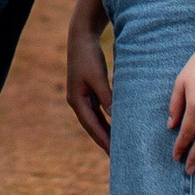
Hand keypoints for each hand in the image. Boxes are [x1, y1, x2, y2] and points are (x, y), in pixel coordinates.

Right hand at [66, 0, 111, 155]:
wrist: (81, 37)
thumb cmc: (89, 56)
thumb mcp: (98, 77)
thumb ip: (106, 97)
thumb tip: (114, 116)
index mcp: (77, 100)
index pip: (92, 126)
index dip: (104, 141)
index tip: (115, 154)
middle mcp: (77, 101)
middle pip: (93, 127)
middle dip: (104, 141)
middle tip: (118, 157)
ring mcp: (82, 96)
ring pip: (95, 120)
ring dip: (106, 132)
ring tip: (118, 146)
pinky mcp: (88, 90)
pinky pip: (98, 111)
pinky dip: (106, 120)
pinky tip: (116, 126)